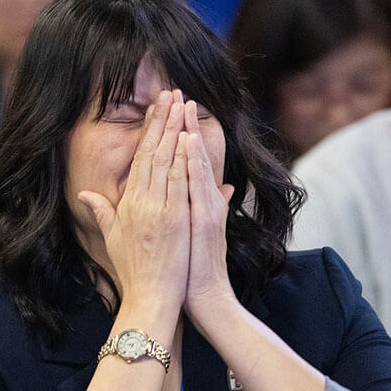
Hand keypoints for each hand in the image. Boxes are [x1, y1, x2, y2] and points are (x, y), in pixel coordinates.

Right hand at [77, 89, 190, 315]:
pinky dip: (182, 159)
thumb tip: (87, 193)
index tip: (157, 108)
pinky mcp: (174, 219)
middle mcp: (141, 201)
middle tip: (171, 92)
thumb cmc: (134, 271)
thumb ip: (103, 211)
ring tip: (182, 104)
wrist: (149, 297)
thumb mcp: (112, 237)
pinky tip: (187, 138)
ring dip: (174, 130)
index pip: (140, 158)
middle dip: (162, 120)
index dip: (149, 130)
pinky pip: (178, 182)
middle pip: (152, 151)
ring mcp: (158, 209)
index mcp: (128, 203)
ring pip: (166, 161)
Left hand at [181, 100, 235, 325]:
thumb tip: (219, 187)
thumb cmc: (193, 268)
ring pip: (196, 164)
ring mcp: (205, 208)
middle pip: (191, 155)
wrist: (204, 296)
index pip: (184, 162)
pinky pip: (197, 186)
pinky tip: (188, 143)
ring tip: (184, 106)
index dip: (178, 135)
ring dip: (190, 133)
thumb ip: (207, 206)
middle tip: (179, 94)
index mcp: (195, 202)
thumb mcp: (195, 232)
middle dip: (183, 124)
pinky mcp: (204, 219)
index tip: (171, 110)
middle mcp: (203, 200)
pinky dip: (193, 163)